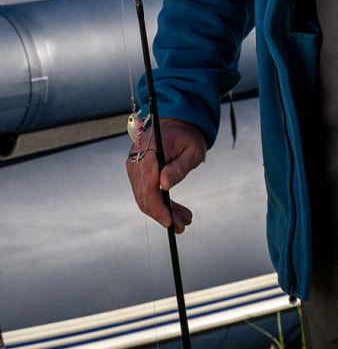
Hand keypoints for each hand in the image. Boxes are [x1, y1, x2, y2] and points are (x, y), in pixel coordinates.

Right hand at [126, 117, 206, 233]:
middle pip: (144, 195)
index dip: (157, 208)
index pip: (148, 187)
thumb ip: (178, 168)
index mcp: (149, 151)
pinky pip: (146, 190)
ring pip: (145, 196)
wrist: (178, 123)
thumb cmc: (188, 136)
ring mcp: (135, 165)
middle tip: (183, 226)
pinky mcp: (138, 170)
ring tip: (184, 221)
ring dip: (163, 211)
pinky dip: (160, 202)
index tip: (169, 222)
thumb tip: (164, 186)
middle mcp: (137, 159)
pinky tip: (175, 211)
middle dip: (163, 214)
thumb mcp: (191, 151)